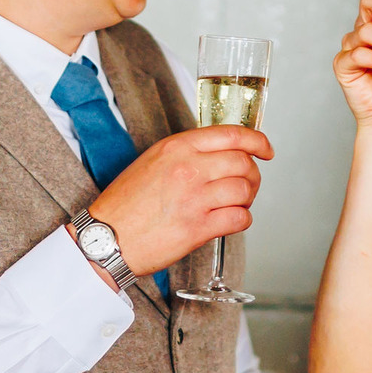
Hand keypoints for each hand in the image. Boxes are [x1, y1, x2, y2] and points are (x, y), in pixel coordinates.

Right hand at [85, 125, 274, 278]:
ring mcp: (194, 198)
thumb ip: (185, 153)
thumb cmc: (125, 204)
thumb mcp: (151, 161)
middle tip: (247, 185)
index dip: (257, 141)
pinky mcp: (198, 228)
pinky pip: (239, 218)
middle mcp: (188, 168)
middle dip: (253, 175)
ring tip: (235, 204)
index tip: (265, 149)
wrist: (105, 238)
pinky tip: (230, 221)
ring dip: (247, 199)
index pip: (232, 134)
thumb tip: (219, 153)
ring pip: (245, 190)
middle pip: (244, 163)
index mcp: (177, 147)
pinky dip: (242, 220)